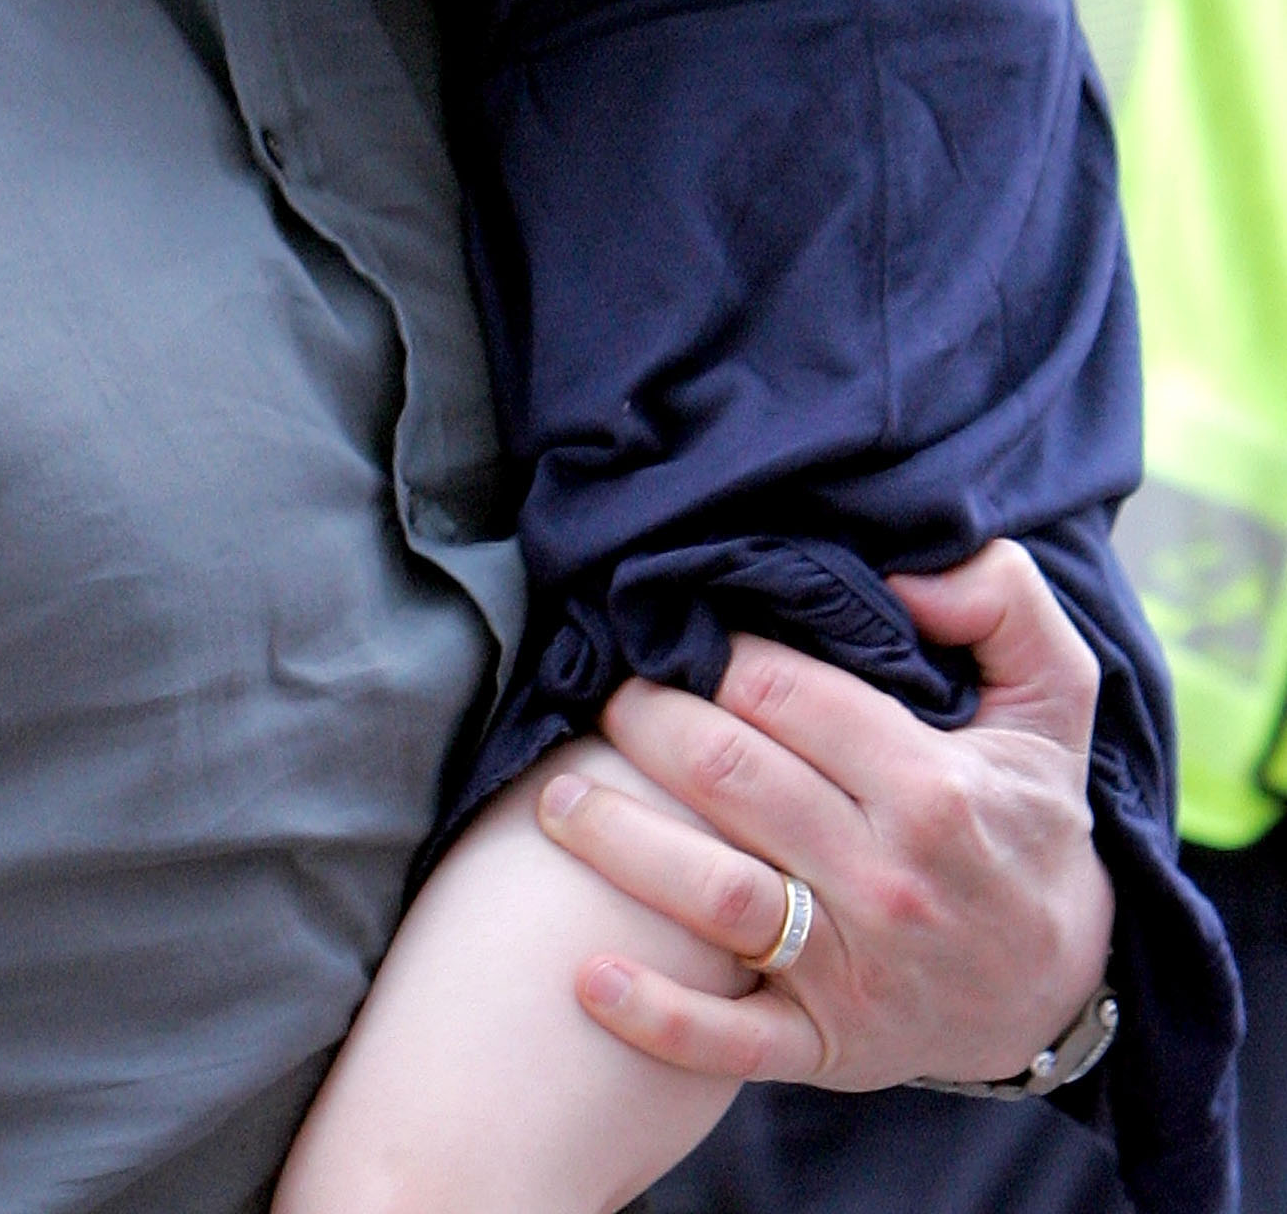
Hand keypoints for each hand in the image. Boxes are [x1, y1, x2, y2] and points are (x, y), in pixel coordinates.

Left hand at [537, 541, 1113, 1089]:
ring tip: (555, 799)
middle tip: (606, 694)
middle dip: (648, 723)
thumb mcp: (1055, 701)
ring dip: (619, 842)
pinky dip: (656, 1016)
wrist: (1062, 988)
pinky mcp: (827, 1048)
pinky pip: (728, 1042)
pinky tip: (588, 977)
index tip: (677, 634)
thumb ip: (1004, 603)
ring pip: (714, 895)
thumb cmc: (1032, 822)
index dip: (716, 654)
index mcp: (934, 788)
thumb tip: (914, 570)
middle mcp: (888, 880)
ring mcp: (854, 973)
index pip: (786, 695)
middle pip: (732, 779)